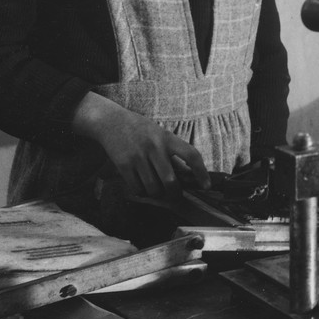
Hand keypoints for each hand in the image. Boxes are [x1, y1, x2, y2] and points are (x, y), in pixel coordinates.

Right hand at [72, 93, 209, 197]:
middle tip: (175, 197)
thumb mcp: (161, 135)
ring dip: (157, 194)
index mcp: (168, 138)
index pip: (191, 155)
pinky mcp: (123, 165)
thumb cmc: (142, 131)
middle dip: (175, 194)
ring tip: (156, 189)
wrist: (112, 122)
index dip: (201, 172)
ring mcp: (138, 157)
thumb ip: (174, 154)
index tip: (206, 185)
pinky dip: (142, 192)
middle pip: (170, 181)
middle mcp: (154, 147)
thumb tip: (190, 177)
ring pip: (153, 188)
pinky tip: (142, 186)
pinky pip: (137, 189)